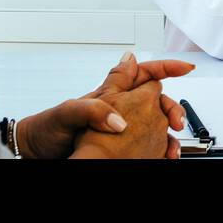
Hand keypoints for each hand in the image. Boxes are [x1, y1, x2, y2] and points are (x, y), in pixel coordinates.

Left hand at [19, 52, 193, 158]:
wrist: (37, 154)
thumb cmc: (47, 130)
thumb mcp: (67, 113)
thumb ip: (93, 109)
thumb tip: (119, 119)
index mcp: (110, 92)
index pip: (143, 73)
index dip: (165, 67)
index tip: (185, 67)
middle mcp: (119, 107)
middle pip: (156, 99)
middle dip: (172, 106)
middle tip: (176, 120)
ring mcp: (121, 125)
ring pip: (155, 123)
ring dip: (167, 132)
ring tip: (170, 145)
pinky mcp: (119, 145)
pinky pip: (147, 144)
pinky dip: (158, 149)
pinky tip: (161, 155)